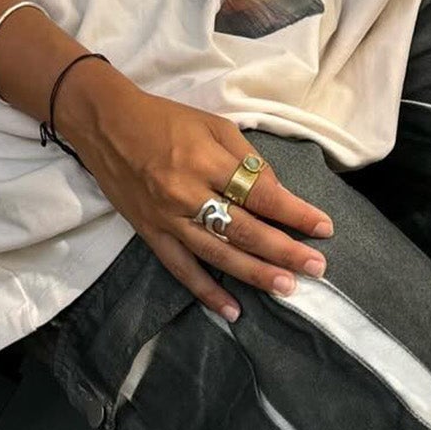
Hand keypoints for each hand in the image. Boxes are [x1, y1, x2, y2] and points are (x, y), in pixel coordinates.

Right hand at [56, 71, 333, 318]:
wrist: (107, 124)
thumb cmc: (166, 119)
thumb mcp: (214, 125)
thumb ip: (246, 159)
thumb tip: (275, 194)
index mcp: (207, 161)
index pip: (260, 194)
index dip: (294, 213)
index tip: (323, 228)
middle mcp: (187, 193)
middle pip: (244, 229)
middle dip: (283, 250)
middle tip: (317, 267)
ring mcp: (167, 218)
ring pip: (217, 254)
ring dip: (254, 274)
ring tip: (287, 288)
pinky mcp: (150, 234)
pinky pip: (181, 269)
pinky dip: (206, 292)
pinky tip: (232, 310)